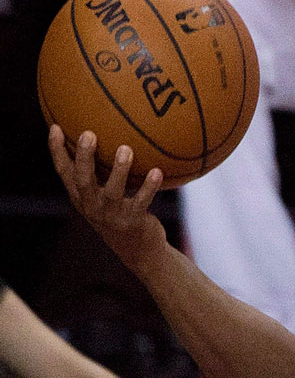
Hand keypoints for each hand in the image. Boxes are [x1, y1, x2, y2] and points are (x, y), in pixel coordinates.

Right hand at [48, 127, 165, 271]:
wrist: (139, 251)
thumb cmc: (121, 215)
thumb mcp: (105, 196)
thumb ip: (100, 173)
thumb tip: (109, 136)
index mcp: (81, 197)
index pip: (63, 172)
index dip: (56, 151)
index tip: (54, 126)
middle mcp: (92, 206)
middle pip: (83, 180)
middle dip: (84, 157)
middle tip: (88, 133)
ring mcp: (112, 216)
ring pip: (112, 191)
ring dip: (118, 170)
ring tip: (125, 149)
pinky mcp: (133, 222)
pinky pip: (141, 202)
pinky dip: (149, 187)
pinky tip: (157, 171)